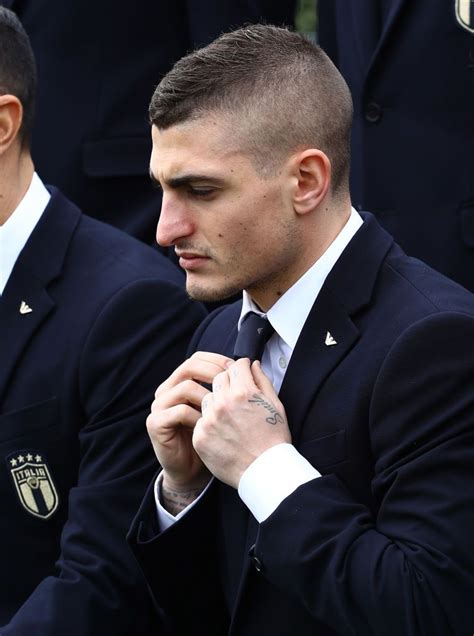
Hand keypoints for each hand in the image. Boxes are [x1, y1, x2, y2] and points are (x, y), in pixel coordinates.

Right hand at [146, 351, 232, 495]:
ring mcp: (159, 406)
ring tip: (221, 411)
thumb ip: (231, 386)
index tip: (236, 368)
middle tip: (231, 385)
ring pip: (186, 387)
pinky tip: (208, 426)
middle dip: (214, 373)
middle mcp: (166, 390)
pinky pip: (180, 411)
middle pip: (189, 367)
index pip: (197, 359)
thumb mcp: (221, 408)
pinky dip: (198, 416)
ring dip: (208, 397)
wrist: (191, 471)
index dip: (217, 360)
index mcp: (180, 382)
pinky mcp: (156, 423)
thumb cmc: (209, 437)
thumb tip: (252, 364)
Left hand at [193, 358, 290, 488]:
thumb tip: (253, 364)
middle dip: (229, 383)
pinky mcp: (200, 436)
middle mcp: (223, 403)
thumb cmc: (273, 439)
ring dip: (216, 401)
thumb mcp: (275, 405)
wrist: (264, 472)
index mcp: (243, 392)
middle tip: (238, 397)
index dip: (242, 369)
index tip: (244, 375)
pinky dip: (209, 422)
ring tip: (230, 417)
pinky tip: (223, 432)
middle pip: (219, 378)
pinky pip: (201, 419)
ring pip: (207, 397)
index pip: (236, 365)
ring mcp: (209, 420)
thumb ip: (262, 380)